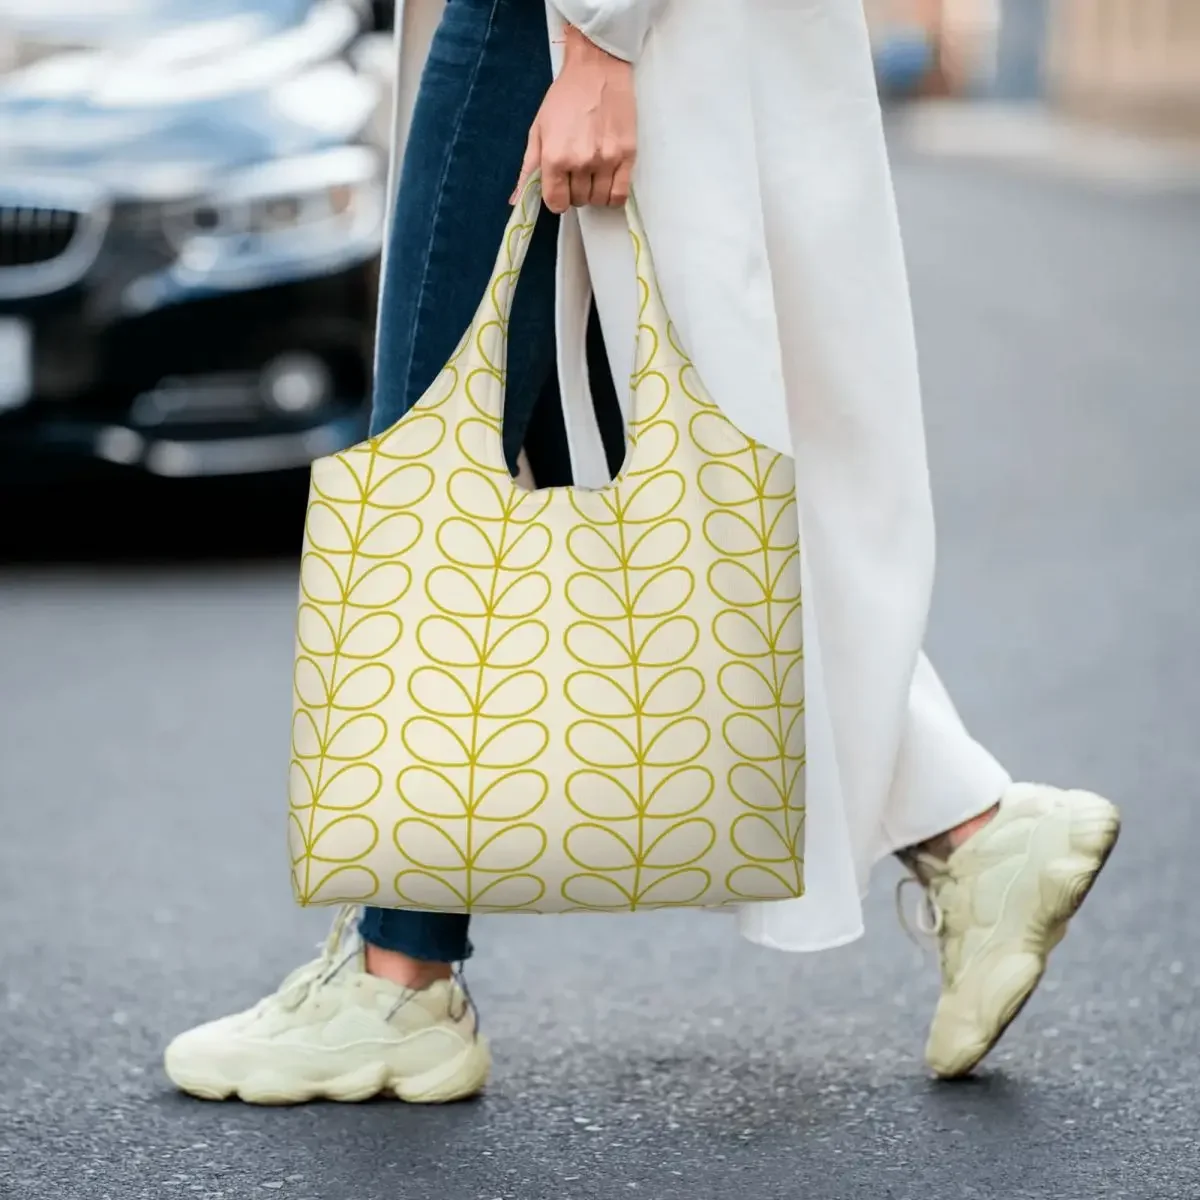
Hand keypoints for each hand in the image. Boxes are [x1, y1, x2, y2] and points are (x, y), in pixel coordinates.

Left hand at [511, 26, 635, 214]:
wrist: (597, 69)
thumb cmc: (565, 97)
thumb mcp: (538, 130)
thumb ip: (529, 168)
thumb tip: (516, 201)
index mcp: (555, 157)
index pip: (556, 203)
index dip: (557, 198)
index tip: (560, 187)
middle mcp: (580, 162)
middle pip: (577, 200)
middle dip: (574, 191)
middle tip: (576, 172)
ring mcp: (606, 160)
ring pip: (598, 199)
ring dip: (593, 193)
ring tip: (592, 174)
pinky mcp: (627, 155)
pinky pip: (619, 194)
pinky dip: (612, 196)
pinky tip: (607, 183)